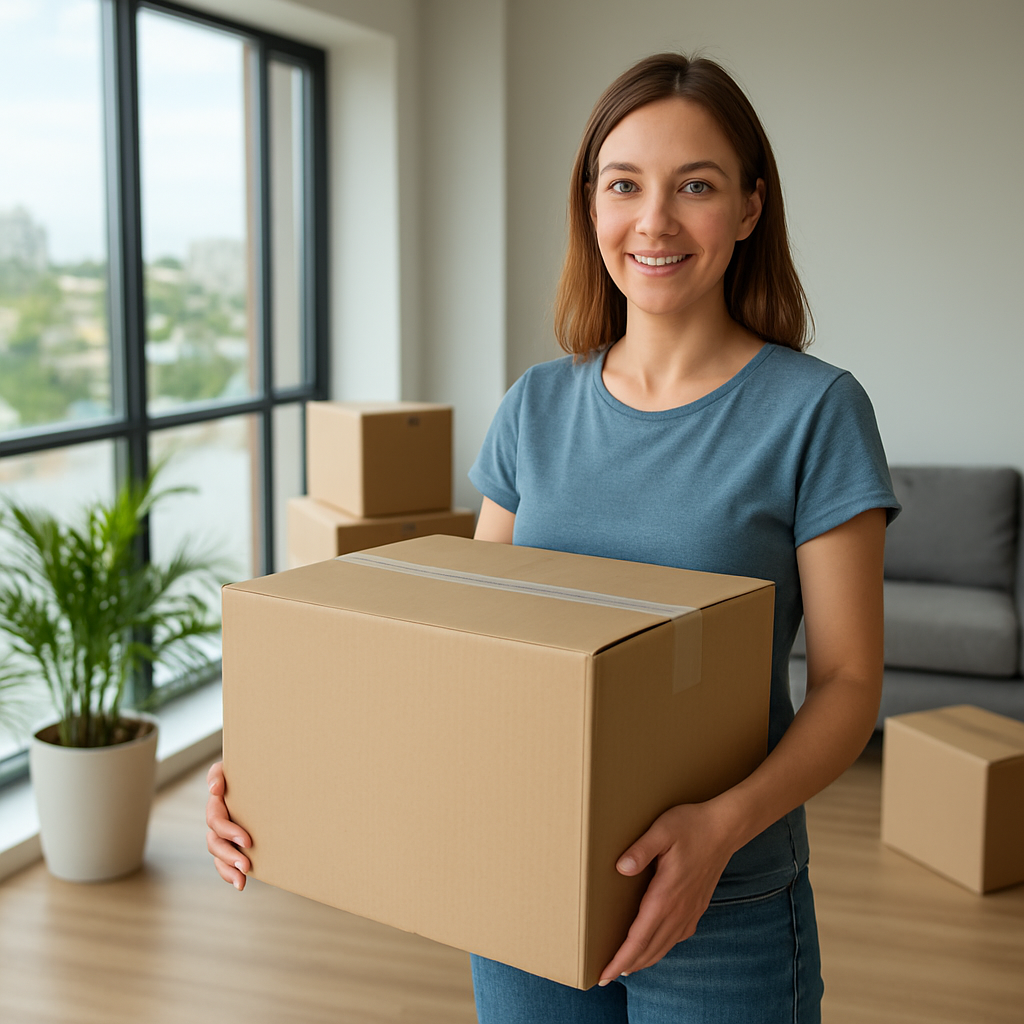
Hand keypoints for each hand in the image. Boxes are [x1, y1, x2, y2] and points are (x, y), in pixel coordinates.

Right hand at [205, 760, 251, 889]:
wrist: (263, 771)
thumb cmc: (249, 767)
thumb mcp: (234, 766)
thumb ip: (219, 772)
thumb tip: (214, 788)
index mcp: (218, 802)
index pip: (215, 820)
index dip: (228, 831)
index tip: (247, 841)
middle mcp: (218, 819)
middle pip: (214, 842)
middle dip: (229, 855)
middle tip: (246, 864)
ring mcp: (224, 832)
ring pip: (218, 854)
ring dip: (228, 868)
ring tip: (242, 879)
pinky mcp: (233, 842)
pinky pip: (223, 862)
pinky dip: (229, 874)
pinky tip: (240, 883)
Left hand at [598, 801, 737, 984]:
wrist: (724, 828)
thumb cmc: (691, 826)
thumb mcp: (662, 830)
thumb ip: (641, 849)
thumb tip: (621, 868)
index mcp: (666, 895)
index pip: (639, 938)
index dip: (621, 959)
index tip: (605, 975)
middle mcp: (679, 910)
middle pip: (650, 948)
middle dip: (627, 965)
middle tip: (606, 977)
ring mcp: (690, 910)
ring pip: (664, 946)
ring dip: (644, 959)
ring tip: (626, 968)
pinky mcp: (697, 907)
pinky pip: (677, 936)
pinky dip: (662, 948)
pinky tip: (655, 946)